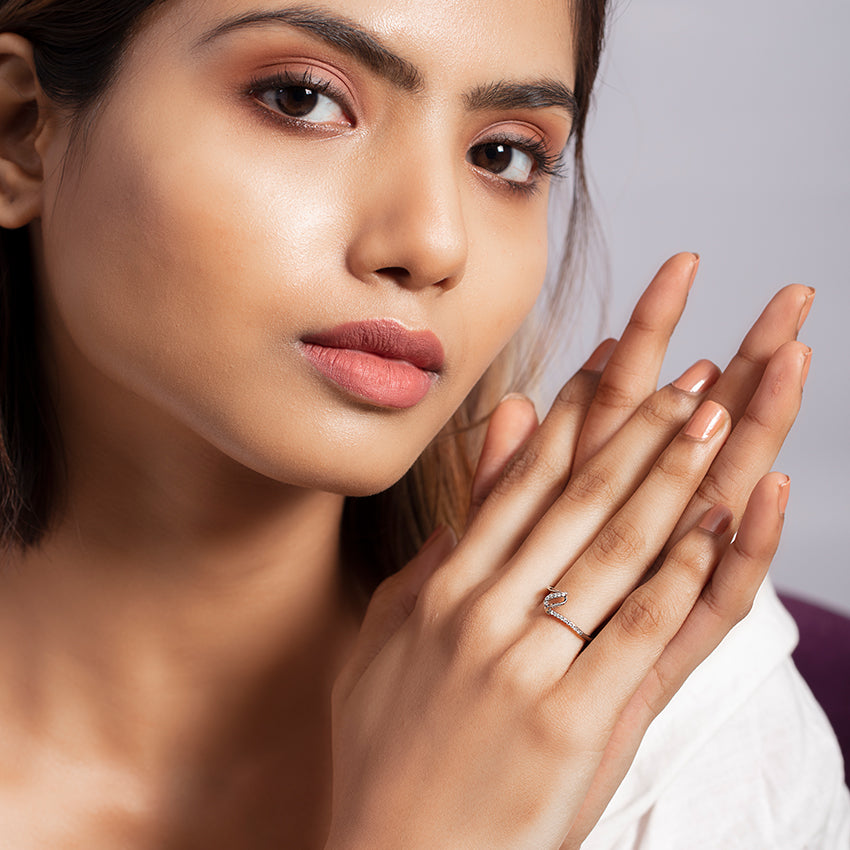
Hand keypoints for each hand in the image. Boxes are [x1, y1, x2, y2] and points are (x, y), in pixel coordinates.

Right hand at [325, 256, 807, 848]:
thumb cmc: (388, 749)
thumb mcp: (388, 639)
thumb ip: (432, 562)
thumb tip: (461, 505)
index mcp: (443, 591)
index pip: (519, 484)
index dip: (572, 422)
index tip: (613, 371)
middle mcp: (483, 613)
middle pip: (577, 502)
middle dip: (639, 431)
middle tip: (689, 376)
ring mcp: (528, 666)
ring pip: (614, 549)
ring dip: (672, 478)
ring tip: (715, 421)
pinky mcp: (575, 723)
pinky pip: (641, 630)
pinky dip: (683, 572)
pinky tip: (720, 524)